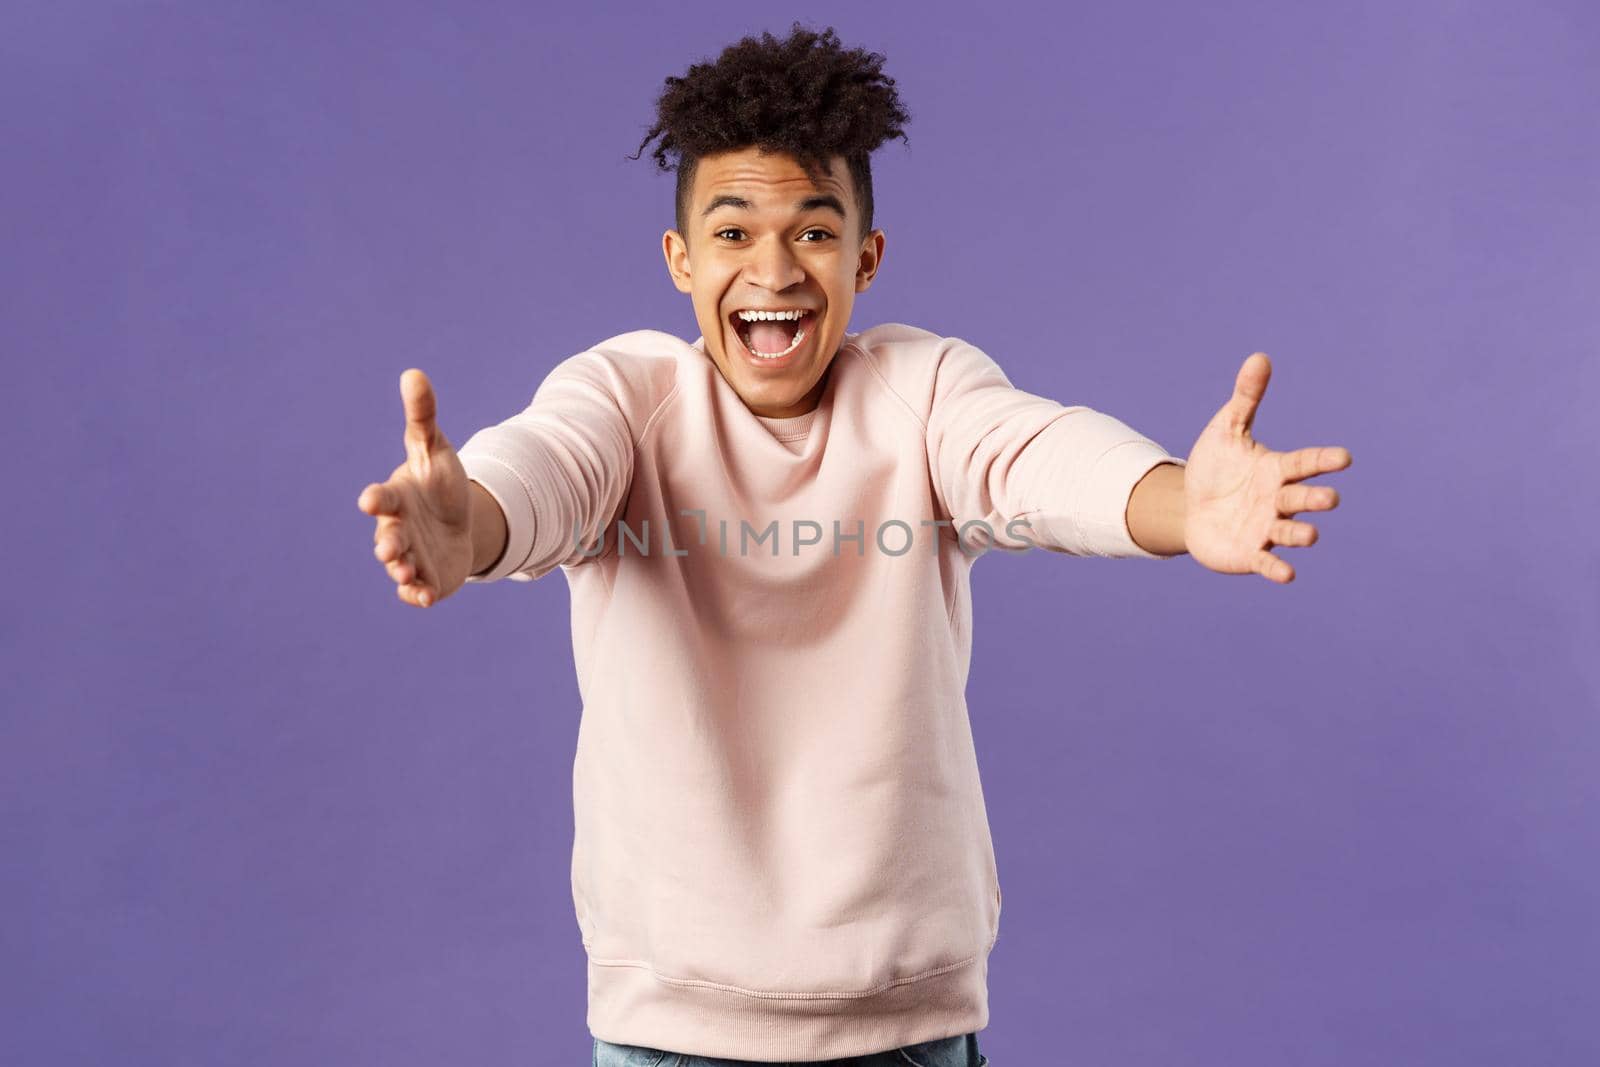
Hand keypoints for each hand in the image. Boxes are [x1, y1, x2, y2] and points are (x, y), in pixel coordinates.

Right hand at [356, 369, 473, 607]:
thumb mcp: (435, 449)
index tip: (371, 500)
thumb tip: (414, 373)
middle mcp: (397, 530)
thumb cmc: (440, 483)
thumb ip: (423, 417)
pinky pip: (417, 590)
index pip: (382, 499)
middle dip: (388, 544)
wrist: (460, 521)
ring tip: (407, 572)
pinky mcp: (426, 578)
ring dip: (401, 571)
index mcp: (396, 498)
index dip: (377, 500)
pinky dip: (418, 594)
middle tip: (390, 549)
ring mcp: (410, 556)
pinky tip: (426, 597)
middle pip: (387, 538)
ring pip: (399, 567)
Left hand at [1182, 353, 1351, 583]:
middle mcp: (1278, 500)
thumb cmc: (1216, 467)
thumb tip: (1259, 357)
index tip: (1344, 458)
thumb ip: (1245, 398)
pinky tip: (1286, 574)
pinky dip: (1276, 567)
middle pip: (1302, 499)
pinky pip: (1267, 561)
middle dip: (1315, 499)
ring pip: (1289, 532)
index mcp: (1277, 469)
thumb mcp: (1226, 430)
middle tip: (1329, 499)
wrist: (1189, 506)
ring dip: (1300, 535)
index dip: (1323, 461)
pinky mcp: (1251, 553)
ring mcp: (1266, 528)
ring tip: (1310, 536)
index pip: (1305, 463)